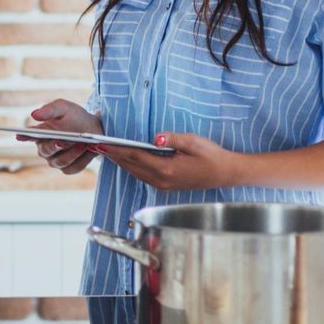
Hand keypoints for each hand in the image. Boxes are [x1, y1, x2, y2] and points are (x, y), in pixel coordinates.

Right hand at [26, 99, 101, 174]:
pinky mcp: (69, 168)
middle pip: (45, 151)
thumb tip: (34, 114)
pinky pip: (73, 167)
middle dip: (55, 146)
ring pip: (60, 161)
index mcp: (40, 134)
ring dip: (72, 153)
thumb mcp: (64, 108)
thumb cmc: (75, 117)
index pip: (29, 136)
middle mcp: (45, 149)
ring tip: (82, 143)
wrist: (95, 128)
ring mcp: (56, 161)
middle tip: (63, 140)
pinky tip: (89, 150)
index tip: (19, 135)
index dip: (24, 136)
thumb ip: (50, 110)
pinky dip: (82, 159)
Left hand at [94, 131, 239, 191]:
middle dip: (113, 156)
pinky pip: (142, 175)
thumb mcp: (194, 142)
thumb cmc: (211, 155)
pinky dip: (131, 166)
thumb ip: (173, 139)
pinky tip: (126, 159)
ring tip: (107, 151)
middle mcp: (161, 180)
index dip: (117, 150)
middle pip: (131, 166)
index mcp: (166, 169)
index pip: (135, 157)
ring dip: (121, 161)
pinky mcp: (166, 186)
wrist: (225, 173)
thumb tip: (156, 137)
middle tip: (97, 146)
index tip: (102, 144)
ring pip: (135, 172)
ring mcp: (163, 185)